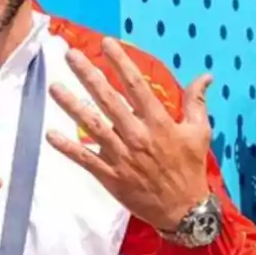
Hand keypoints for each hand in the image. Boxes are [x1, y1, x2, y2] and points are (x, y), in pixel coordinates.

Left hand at [46, 39, 210, 231]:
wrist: (183, 211)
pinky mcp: (110, 175)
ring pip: (92, 125)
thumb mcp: (200, 133)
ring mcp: (121, 155)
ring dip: (71, 106)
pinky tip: (50, 135)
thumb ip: (196, 103)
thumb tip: (206, 76)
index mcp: (158, 122)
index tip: (106, 43)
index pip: (136, 86)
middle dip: (89, 75)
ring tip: (54, 87)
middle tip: (70, 55)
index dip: (121, 63)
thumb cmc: (190, 169)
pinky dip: (67, 148)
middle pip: (108, 99)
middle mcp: (137, 135)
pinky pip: (84, 158)